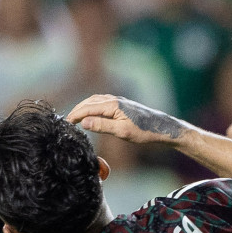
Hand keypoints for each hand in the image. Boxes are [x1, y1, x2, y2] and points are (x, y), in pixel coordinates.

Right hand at [67, 95, 186, 145]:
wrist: (164, 129)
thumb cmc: (145, 132)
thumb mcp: (122, 132)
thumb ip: (102, 126)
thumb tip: (83, 122)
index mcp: (113, 105)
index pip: (88, 108)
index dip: (75, 114)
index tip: (66, 123)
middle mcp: (115, 100)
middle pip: (90, 101)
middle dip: (78, 109)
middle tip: (68, 120)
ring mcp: (120, 102)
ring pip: (97, 100)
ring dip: (85, 106)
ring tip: (77, 116)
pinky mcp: (124, 105)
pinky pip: (104, 102)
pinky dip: (94, 106)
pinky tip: (93, 113)